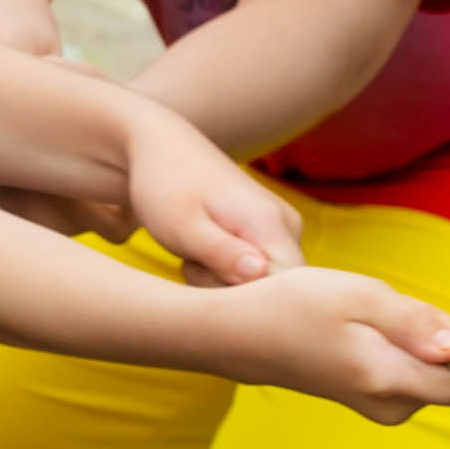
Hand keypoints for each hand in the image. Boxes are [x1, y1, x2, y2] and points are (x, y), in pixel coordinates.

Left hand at [108, 105, 298, 285]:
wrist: (161, 149)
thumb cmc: (165, 186)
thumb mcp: (183, 226)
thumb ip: (223, 254)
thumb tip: (262, 275)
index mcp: (270, 222)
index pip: (286, 287)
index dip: (246, 300)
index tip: (205, 278)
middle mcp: (288, 225)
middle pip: (274, 290)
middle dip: (230, 291)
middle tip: (191, 263)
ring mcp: (283, 228)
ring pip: (262, 283)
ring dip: (223, 282)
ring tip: (194, 253)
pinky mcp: (270, 233)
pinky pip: (257, 271)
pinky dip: (226, 272)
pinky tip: (203, 253)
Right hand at [215, 269, 449, 425]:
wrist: (240, 334)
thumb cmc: (297, 306)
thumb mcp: (361, 295)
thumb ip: (418, 323)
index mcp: (389, 381)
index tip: (430, 319)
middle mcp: (388, 405)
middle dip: (433, 339)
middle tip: (382, 311)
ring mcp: (376, 406)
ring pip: (428, 374)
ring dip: (410, 340)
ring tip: (362, 319)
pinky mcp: (365, 400)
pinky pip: (404, 374)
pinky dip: (393, 349)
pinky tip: (355, 332)